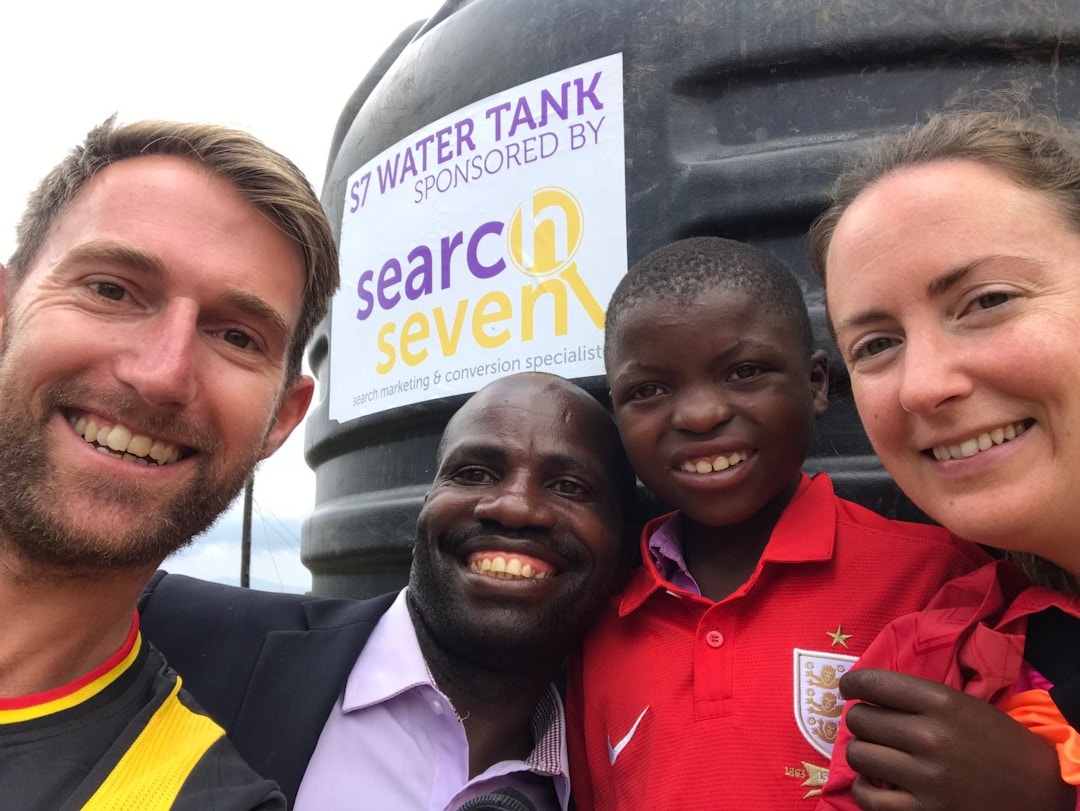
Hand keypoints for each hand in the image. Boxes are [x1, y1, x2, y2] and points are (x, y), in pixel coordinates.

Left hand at [839, 668, 1074, 810]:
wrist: (1041, 794)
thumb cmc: (1001, 745)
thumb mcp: (965, 707)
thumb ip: (919, 700)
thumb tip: (866, 694)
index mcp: (943, 703)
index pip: (874, 683)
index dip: (852, 684)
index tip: (848, 688)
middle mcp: (931, 737)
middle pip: (860, 719)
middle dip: (860, 720)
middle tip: (871, 726)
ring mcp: (926, 777)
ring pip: (858, 755)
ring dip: (862, 753)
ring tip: (875, 754)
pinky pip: (866, 797)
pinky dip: (865, 789)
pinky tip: (876, 783)